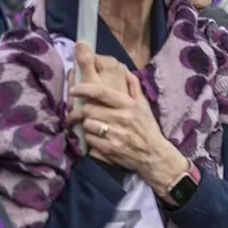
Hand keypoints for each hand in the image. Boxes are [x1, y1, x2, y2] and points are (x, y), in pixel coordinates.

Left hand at [69, 49, 186, 190]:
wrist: (153, 155)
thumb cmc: (148, 128)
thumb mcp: (144, 106)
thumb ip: (135, 88)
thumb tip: (126, 72)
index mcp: (128, 105)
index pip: (101, 93)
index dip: (84, 89)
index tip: (73, 90)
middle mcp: (121, 118)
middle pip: (88, 110)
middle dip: (78, 111)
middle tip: (74, 113)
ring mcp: (115, 134)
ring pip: (87, 125)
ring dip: (85, 125)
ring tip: (89, 127)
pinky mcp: (110, 149)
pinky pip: (89, 140)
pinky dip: (89, 139)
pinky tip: (95, 139)